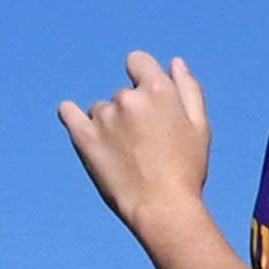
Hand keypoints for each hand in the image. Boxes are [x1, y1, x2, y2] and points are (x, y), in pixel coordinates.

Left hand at [57, 53, 211, 230]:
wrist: (163, 208)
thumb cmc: (186, 169)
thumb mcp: (200, 127)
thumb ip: (188, 90)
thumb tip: (175, 63)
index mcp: (158, 90)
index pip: (137, 60)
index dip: (142, 76)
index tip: (147, 96)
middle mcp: (127, 98)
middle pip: (123, 93)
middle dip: (133, 112)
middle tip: (148, 145)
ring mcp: (103, 117)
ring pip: (101, 110)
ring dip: (111, 124)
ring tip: (128, 157)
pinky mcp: (83, 136)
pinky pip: (68, 113)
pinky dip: (72, 116)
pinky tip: (78, 123)